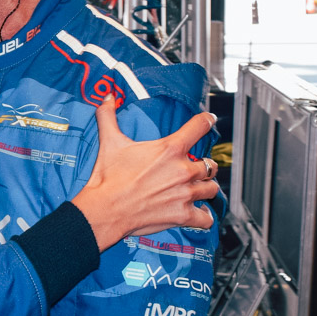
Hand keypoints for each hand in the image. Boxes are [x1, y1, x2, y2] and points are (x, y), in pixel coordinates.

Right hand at [71, 96, 219, 250]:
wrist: (104, 208)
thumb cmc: (108, 178)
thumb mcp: (109, 143)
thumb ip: (108, 117)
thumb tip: (107, 97)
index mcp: (170, 149)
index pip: (199, 127)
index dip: (206, 121)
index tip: (209, 120)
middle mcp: (183, 170)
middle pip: (210, 165)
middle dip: (204, 166)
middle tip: (195, 169)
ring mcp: (185, 194)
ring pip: (212, 189)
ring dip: (206, 188)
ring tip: (199, 190)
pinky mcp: (183, 215)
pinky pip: (206, 217)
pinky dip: (204, 216)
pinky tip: (199, 213)